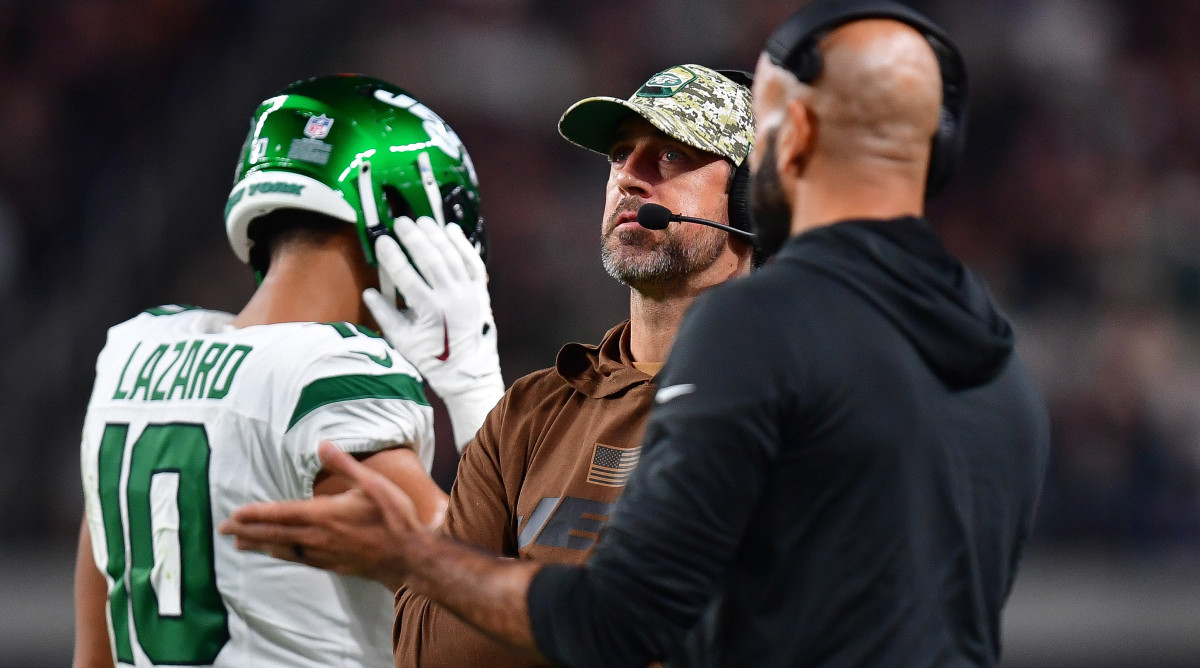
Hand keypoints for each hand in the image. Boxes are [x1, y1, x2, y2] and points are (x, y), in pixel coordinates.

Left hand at [218, 442, 427, 590]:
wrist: (410, 556)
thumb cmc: (394, 517)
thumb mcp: (373, 483)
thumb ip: (344, 465)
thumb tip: (322, 444)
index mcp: (324, 514)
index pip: (281, 513)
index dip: (256, 514)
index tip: (234, 514)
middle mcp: (317, 536)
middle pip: (274, 533)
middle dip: (247, 531)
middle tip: (224, 530)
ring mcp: (323, 553)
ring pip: (282, 548)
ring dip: (259, 545)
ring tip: (240, 544)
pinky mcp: (331, 564)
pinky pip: (298, 559)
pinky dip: (281, 554)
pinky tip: (276, 553)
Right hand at [364, 217, 504, 448]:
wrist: (468, 371)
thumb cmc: (433, 358)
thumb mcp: (403, 341)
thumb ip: (385, 315)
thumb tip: (369, 292)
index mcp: (429, 311)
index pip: (405, 275)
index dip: (392, 255)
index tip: (381, 240)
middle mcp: (451, 298)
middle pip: (430, 258)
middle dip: (413, 237)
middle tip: (400, 222)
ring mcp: (468, 292)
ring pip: (451, 255)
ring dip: (436, 235)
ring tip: (422, 221)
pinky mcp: (481, 291)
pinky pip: (473, 261)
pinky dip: (462, 244)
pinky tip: (451, 229)